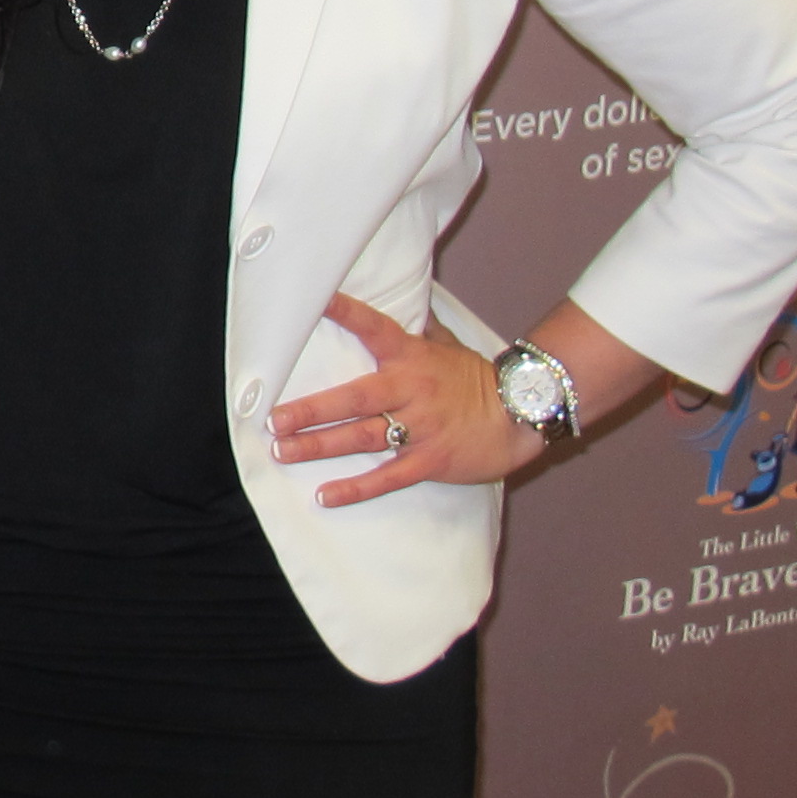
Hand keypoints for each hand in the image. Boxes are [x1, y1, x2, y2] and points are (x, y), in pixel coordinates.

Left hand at [268, 292, 543, 508]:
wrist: (522, 415)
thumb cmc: (478, 379)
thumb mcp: (449, 346)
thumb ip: (421, 330)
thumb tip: (407, 305)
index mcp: (412, 357)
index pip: (374, 328)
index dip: (346, 312)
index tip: (316, 301)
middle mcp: (412, 389)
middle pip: (353, 399)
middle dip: (311, 410)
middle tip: (274, 419)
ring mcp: (421, 427)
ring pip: (361, 438)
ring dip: (319, 446)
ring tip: (284, 452)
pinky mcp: (431, 460)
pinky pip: (387, 477)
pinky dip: (356, 488)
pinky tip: (325, 496)